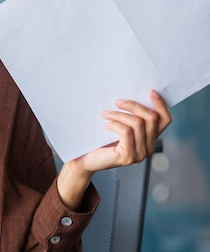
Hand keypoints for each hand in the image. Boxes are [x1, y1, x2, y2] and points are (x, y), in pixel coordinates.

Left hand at [58, 89, 171, 209]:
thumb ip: (130, 117)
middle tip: (117, 101)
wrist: (85, 159)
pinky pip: (126, 132)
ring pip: (138, 123)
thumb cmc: (100, 141)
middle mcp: (148, 148)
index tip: (151, 91)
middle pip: (152, 119)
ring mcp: (140, 154)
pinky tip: (106, 125)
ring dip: (119, 114)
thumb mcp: (119, 126)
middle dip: (134, 106)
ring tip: (105, 114)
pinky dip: (115, 124)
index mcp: (149, 139)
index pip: (165, 120)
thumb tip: (132, 96)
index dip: (161, 105)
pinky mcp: (128, 157)